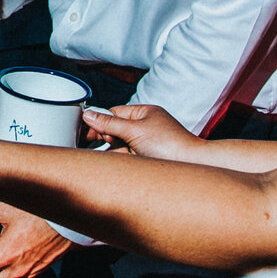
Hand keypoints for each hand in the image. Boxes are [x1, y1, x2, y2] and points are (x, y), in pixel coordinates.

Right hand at [80, 102, 199, 159]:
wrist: (192, 164)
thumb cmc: (169, 144)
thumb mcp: (134, 130)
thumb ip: (109, 123)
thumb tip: (88, 114)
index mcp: (145, 113)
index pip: (115, 113)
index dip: (100, 120)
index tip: (85, 129)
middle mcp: (145, 127)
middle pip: (116, 130)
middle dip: (105, 137)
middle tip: (91, 144)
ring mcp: (147, 143)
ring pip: (120, 146)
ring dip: (113, 151)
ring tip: (105, 156)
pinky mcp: (148, 158)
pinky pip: (128, 157)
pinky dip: (121, 160)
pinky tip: (115, 164)